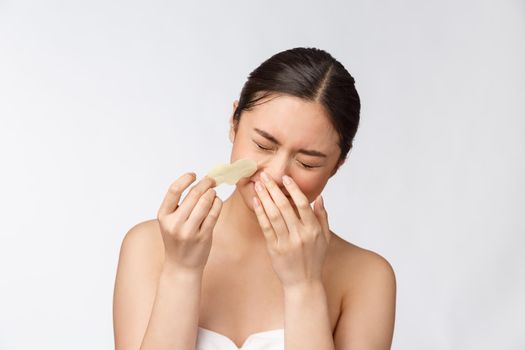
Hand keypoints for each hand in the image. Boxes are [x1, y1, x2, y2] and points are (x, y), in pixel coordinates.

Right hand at [157, 173, 221, 272]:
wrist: (181, 266)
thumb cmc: (177, 240)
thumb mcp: (171, 222)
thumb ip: (181, 205)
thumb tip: (200, 183)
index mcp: (163, 216)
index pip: (174, 190)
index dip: (185, 179)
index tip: (194, 175)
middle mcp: (175, 223)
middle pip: (193, 194)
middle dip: (205, 183)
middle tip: (211, 180)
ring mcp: (189, 231)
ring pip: (205, 202)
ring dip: (212, 193)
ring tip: (213, 192)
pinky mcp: (203, 236)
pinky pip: (214, 214)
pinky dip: (217, 204)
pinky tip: (217, 202)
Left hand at [252, 172, 330, 288]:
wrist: (303, 283)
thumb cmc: (314, 259)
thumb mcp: (324, 238)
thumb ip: (322, 216)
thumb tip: (320, 197)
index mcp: (313, 230)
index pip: (303, 204)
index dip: (293, 189)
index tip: (285, 178)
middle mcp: (300, 235)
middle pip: (285, 206)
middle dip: (274, 189)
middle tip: (265, 176)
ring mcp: (286, 242)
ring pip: (273, 215)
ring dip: (265, 198)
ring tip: (258, 185)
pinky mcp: (274, 249)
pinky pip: (266, 227)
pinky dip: (260, 213)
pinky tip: (256, 202)